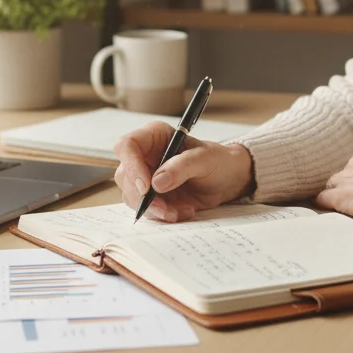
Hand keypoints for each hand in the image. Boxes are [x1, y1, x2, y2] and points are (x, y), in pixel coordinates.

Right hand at [112, 122, 254, 222]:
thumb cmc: (217, 160)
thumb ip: (183, 166)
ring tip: (180, 211)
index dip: (132, 166)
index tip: (147, 187)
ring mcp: (145, 177)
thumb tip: (157, 182)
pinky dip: (162, 215)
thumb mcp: (206, 158)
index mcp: (154, 137)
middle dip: (143, 197)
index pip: (128, 146)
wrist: (227, 179)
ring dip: (154, 209)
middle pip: (125, 176)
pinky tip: (182, 212)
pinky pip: (146, 209)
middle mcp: (145, 156)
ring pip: (132, 196)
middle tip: (166, 209)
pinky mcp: (151, 196)